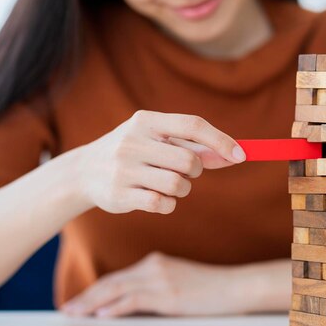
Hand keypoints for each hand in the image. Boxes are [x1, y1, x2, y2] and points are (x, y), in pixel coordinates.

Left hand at [60, 251, 255, 317]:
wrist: (235, 286)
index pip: (118, 277)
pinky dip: (114, 308)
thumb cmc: (210, 288)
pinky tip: (101, 315)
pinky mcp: (168, 294)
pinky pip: (133, 300)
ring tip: (75, 313)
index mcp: (155, 262)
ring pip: (116, 289)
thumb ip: (157, 288)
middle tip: (68, 308)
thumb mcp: (180, 283)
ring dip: (92, 302)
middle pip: (111, 281)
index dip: (95, 289)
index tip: (80, 301)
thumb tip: (133, 305)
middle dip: (87, 296)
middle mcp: (153, 266)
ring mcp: (160, 279)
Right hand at [70, 110, 245, 214]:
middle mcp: (133, 141)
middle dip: (196, 170)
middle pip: (189, 160)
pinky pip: (163, 204)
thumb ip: (191, 146)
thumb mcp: (156, 140)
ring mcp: (124, 169)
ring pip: (178, 184)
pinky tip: (156, 198)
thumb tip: (232, 154)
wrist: (84, 172)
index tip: (241, 155)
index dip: (220, 140)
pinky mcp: (120, 195)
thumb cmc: (132, 152)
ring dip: (183, 189)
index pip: (192, 125)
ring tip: (169, 185)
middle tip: (186, 172)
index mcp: (145, 121)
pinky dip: (168, 204)